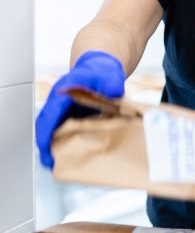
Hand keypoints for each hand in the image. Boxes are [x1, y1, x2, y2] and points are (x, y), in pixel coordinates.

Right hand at [35, 51, 125, 168]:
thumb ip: (111, 85)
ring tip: (53, 163)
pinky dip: (56, 141)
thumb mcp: (110, 77)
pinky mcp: (64, 114)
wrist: (99, 69)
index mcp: (67, 89)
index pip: (53, 110)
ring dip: (48, 144)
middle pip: (45, 122)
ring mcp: (59, 107)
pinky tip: (62, 154)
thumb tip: (112, 93)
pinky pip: (56, 129)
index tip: (45, 143)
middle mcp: (58, 99)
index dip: (48, 128)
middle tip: (49, 161)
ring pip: (48, 127)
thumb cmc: (102, 73)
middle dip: (44, 142)